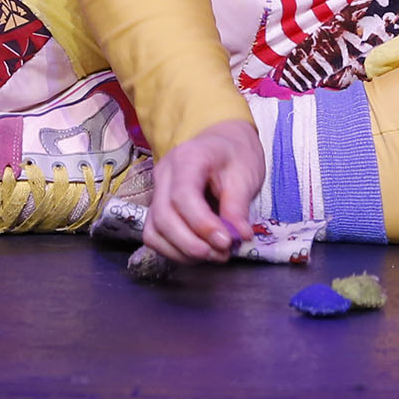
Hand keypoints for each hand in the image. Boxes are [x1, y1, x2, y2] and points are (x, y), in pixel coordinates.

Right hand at [143, 117, 263, 267]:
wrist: (223, 143)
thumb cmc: (234, 155)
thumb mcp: (244, 175)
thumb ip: (238, 207)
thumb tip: (239, 237)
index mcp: (188, 158)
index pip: (182, 196)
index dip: (202, 224)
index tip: (226, 242)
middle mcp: (164, 174)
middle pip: (163, 216)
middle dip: (191, 243)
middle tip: (221, 254)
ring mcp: (156, 191)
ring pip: (154, 230)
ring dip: (182, 251)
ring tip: (213, 255)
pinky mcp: (156, 207)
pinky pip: (154, 235)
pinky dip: (174, 250)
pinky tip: (198, 253)